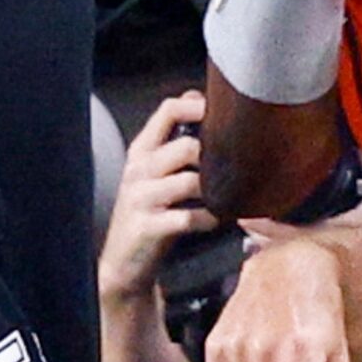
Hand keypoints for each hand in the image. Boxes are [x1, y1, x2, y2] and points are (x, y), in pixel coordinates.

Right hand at [100, 92, 216, 305]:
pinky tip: (216, 221)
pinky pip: (190, 217)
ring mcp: (141, 198)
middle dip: (217, 158)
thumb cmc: (149, 214)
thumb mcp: (154, 173)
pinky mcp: (149, 226)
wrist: (123, 263)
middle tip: (238, 169)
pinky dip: (210, 219)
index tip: (226, 114)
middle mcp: (139, 170)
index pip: (169, 110)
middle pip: (187, 145)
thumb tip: (197, 97)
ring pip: (191, 181)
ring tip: (232, 198)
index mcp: (142, 151)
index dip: (199, 107)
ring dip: (218, 191)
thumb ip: (173, 139)